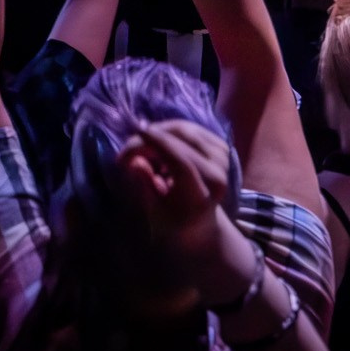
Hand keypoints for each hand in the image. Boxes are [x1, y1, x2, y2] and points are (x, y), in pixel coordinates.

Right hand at [117, 119, 261, 304]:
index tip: (135, 131)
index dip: (159, 143)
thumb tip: (134, 163)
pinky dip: (168, 130)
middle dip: (149, 137)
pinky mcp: (221, 145)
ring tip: (138, 146)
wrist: (202, 222)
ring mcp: (223, 157)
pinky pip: (188, 127)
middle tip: (126, 149)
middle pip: (180, 141)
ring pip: (183, 129)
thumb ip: (145, 187)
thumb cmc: (173, 220)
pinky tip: (155, 142)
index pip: (182, 163)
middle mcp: (218, 174)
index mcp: (202, 197)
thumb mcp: (154, 212)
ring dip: (157, 132)